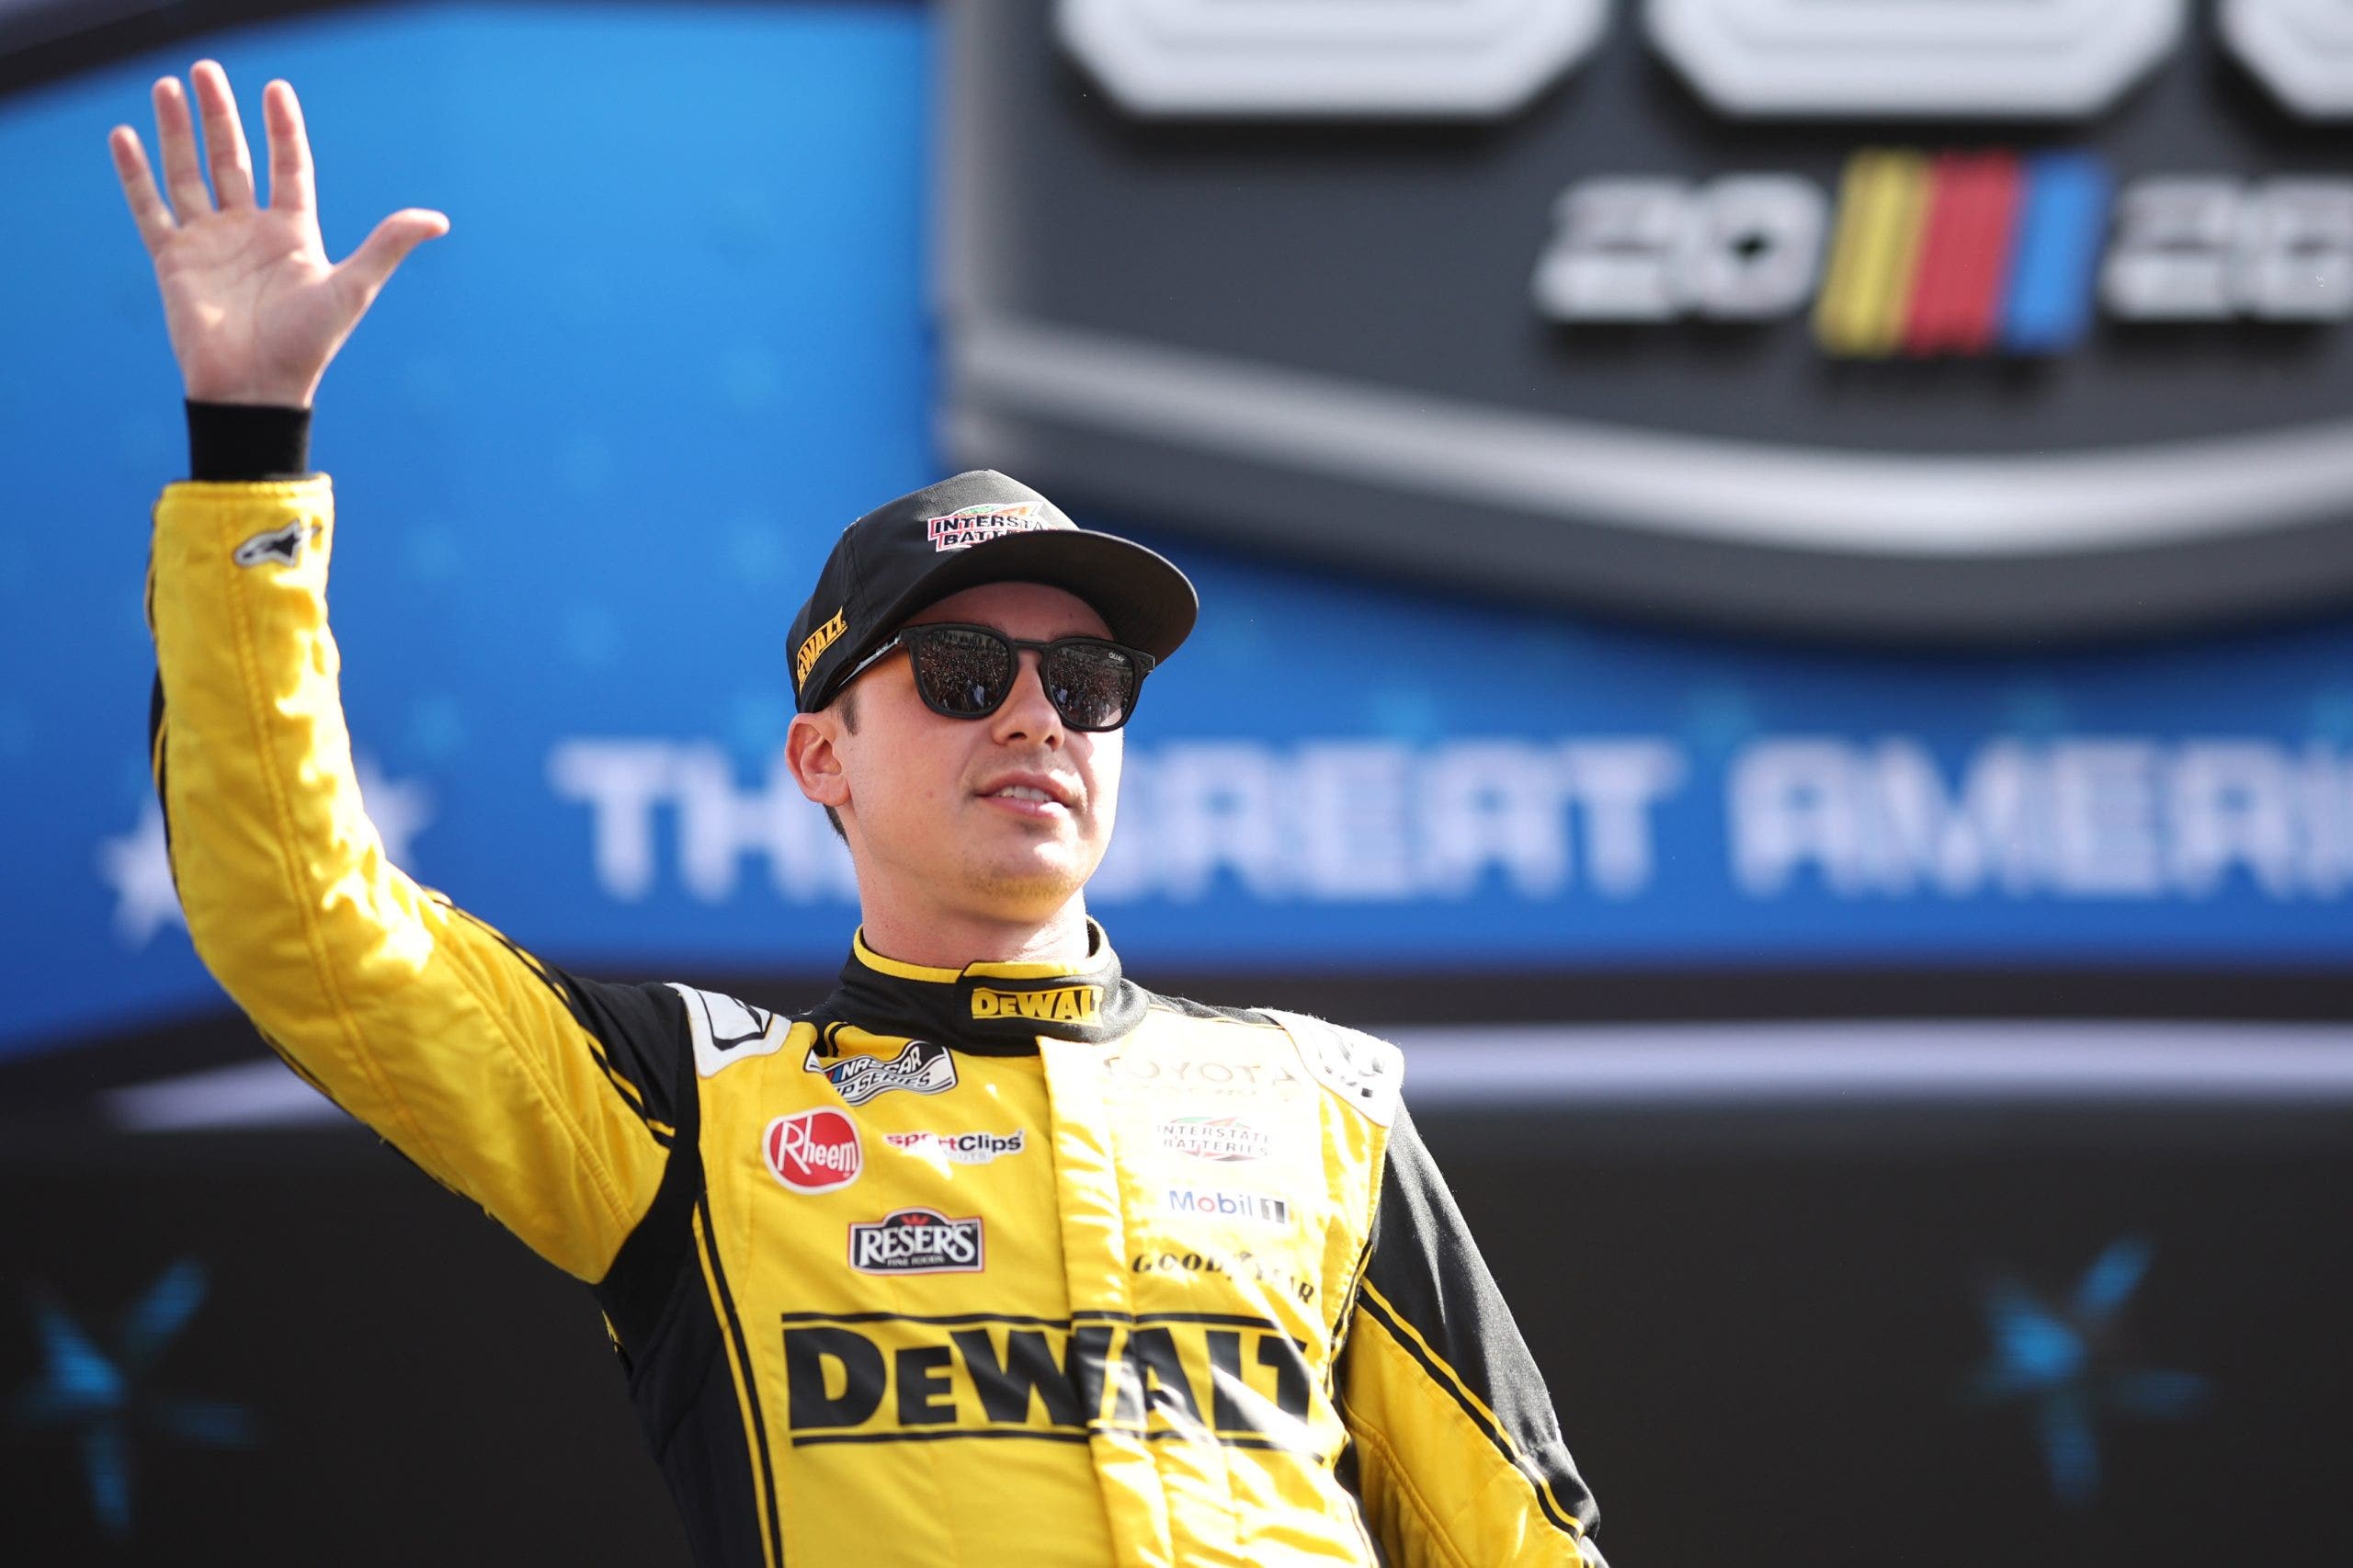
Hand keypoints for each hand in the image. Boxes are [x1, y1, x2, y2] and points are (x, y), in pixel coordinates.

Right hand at [108, 61, 447, 407]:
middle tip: (204, 70)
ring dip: (177, 132)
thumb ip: (388, 246)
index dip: (283, 130)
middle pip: (232, 159)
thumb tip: (439, 219)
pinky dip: (135, 174)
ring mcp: (210, 243)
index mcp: (294, 233)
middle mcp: (250, 231)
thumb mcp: (353, 288)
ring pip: (188, 173)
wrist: (255, 389)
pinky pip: (150, 208)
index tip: (275, 88)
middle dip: (219, 115)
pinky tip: (124, 136)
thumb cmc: (308, 344)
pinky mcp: (173, 260)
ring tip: (167, 86)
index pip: (288, 167)